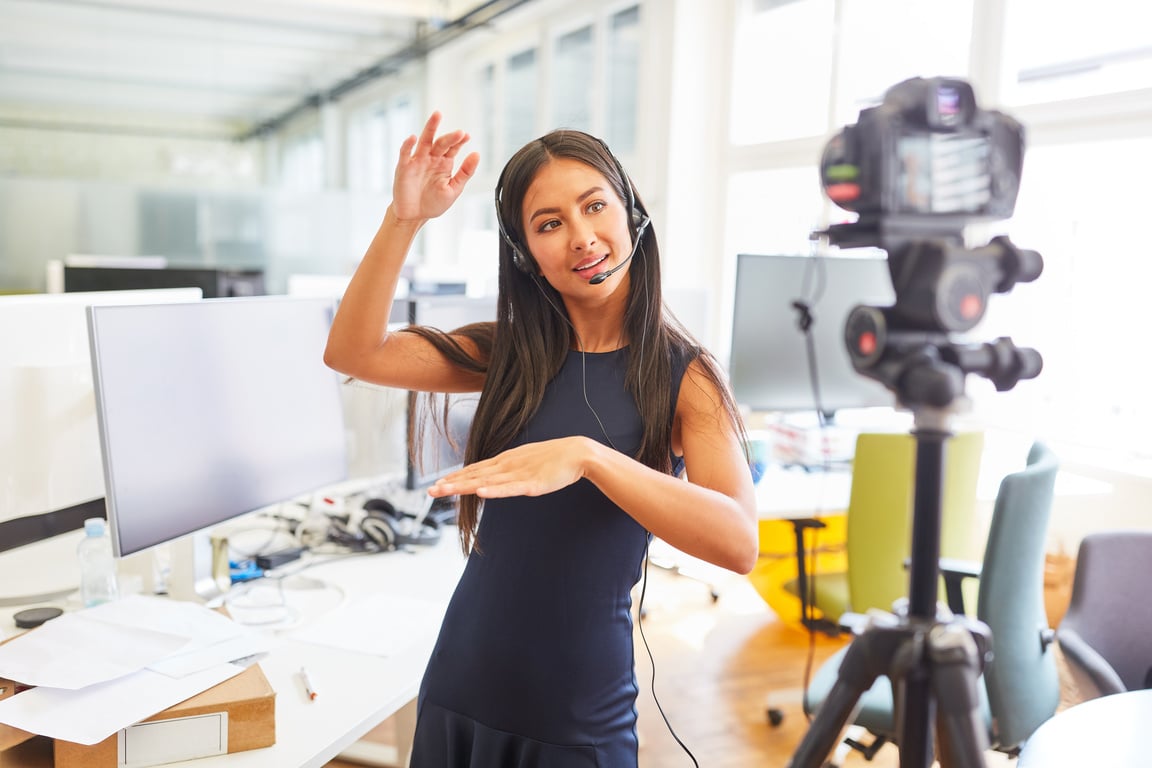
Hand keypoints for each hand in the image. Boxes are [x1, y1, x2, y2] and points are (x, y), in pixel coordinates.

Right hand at [392, 112, 479, 221]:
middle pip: (441, 142)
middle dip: (450, 137)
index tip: (466, 136)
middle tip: (460, 132)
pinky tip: (413, 138)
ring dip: (430, 128)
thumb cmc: (433, 203)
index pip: (453, 148)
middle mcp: (431, 159)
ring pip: (424, 141)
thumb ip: (465, 172)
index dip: (459, 141)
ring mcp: (417, 161)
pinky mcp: (404, 167)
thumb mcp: (454, 189)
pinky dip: (408, 145)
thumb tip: (477, 154)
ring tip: (437, 116)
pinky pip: (405, 153)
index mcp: (444, 163)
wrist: (414, 216)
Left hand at [428, 437, 594, 498]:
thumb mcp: (526, 461)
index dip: (456, 477)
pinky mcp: (531, 483)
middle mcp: (507, 465)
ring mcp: (518, 474)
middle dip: (451, 483)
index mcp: (505, 460)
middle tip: (430, 490)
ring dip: (463, 487)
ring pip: (485, 482)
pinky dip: (494, 490)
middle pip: (474, 476)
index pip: (475, 470)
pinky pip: (509, 488)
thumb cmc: (553, 458)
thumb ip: (511, 469)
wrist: (577, 452)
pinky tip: (480, 492)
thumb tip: (498, 476)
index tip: (438, 483)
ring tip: (444, 490)